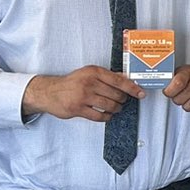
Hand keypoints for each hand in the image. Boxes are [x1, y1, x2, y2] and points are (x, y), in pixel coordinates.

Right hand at [23, 66, 143, 121]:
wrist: (49, 92)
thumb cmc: (71, 83)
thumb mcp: (88, 73)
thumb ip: (107, 76)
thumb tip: (127, 78)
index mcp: (94, 72)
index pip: (119, 80)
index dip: (132, 88)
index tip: (141, 93)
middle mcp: (89, 83)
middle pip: (116, 95)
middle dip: (122, 100)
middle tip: (121, 101)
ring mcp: (83, 96)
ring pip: (110, 106)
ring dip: (116, 109)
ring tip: (114, 108)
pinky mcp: (78, 109)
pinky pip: (99, 116)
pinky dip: (106, 117)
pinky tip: (106, 114)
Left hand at [163, 63, 189, 115]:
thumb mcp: (184, 72)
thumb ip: (172, 79)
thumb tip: (160, 86)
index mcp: (189, 71)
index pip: (177, 83)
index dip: (169, 91)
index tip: (169, 92)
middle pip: (180, 99)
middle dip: (178, 99)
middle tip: (182, 94)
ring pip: (188, 107)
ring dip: (187, 105)